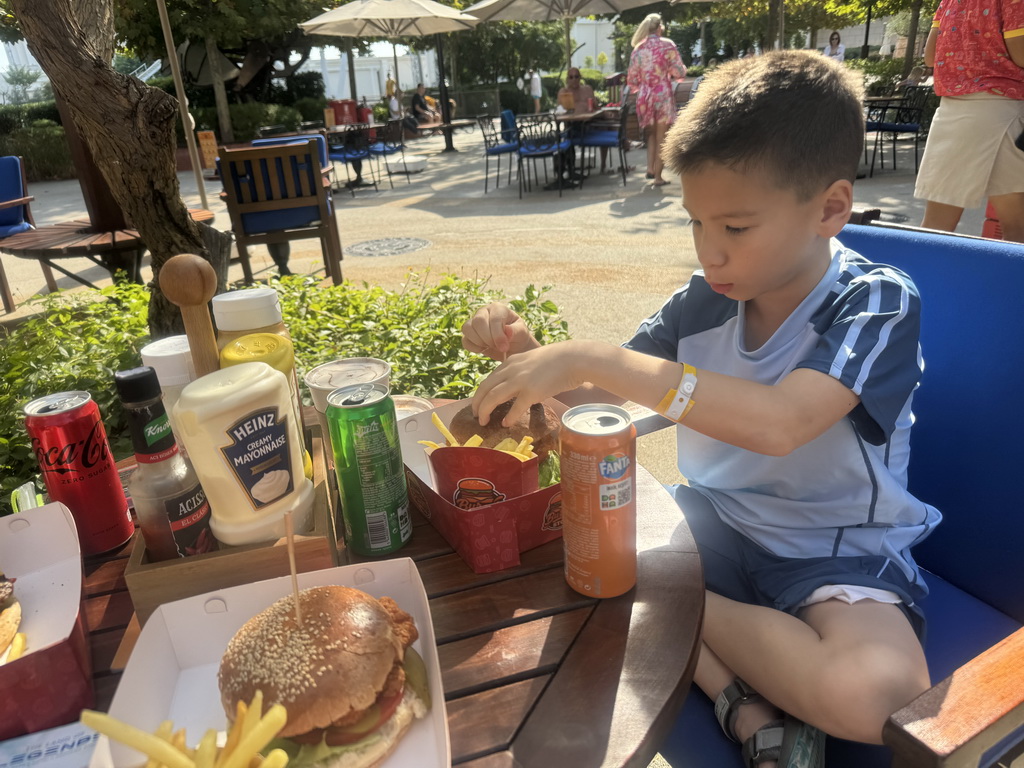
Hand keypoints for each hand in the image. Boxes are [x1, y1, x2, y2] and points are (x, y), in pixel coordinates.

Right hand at [462, 303, 538, 360]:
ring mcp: (474, 322)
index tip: (504, 347)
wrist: (512, 346)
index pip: (494, 319)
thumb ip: (516, 331)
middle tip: (499, 348)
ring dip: (479, 342)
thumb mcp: (522, 333)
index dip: (498, 335)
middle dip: (488, 338)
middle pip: (478, 321)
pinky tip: (484, 349)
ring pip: (467, 328)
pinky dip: (474, 348)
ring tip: (491, 346)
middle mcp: (484, 312)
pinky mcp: (469, 334)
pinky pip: (465, 340)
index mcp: (498, 308)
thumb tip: (507, 330)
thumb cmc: (518, 336)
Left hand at [471, 340, 597, 426]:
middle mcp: (511, 370)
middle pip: (485, 388)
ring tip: (484, 422)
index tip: (478, 403)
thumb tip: (516, 388)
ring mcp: (520, 380)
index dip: (480, 393)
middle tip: (476, 416)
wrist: (574, 359)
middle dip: (477, 403)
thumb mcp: (531, 361)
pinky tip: (506, 424)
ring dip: (485, 411)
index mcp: (510, 362)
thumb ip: (520, 371)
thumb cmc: (558, 360)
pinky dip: (508, 417)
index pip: (488, 379)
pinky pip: (515, 408)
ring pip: (493, 397)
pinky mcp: (532, 391)